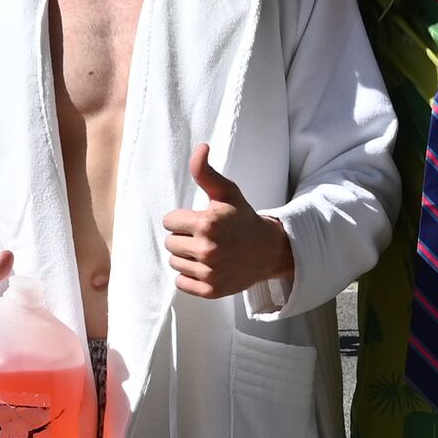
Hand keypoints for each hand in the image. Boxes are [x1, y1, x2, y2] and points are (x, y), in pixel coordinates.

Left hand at [163, 146, 291, 301]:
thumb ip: (206, 172)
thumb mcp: (226, 192)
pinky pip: (181, 283)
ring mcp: (209, 272)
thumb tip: (201, 147)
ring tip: (207, 251)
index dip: (182, 219)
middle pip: (170, 242)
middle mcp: (207, 249)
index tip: (199, 221)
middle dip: (184, 238)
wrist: (268, 251)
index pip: (169, 222)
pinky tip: (207, 267)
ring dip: (186, 257)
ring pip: (174, 262)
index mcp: (207, 223)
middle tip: (205, 237)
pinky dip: (190, 277)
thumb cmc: (243, 218)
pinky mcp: (210, 290)